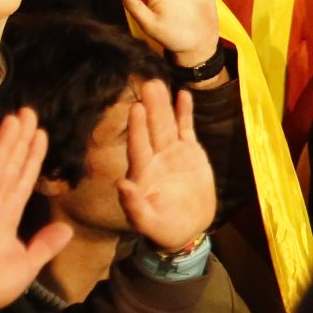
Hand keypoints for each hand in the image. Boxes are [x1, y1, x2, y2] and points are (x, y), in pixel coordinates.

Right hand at [0, 109, 74, 312]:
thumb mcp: (28, 262)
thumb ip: (45, 244)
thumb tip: (66, 229)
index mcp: (6, 215)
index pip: (23, 179)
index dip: (32, 157)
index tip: (42, 135)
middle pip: (9, 165)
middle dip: (19, 140)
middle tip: (29, 113)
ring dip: (2, 143)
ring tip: (14, 118)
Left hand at [119, 81, 216, 253]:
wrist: (187, 229)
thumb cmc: (164, 230)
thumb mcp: (148, 223)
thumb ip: (135, 206)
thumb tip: (122, 184)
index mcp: (143, 173)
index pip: (139, 146)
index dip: (137, 127)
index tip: (136, 107)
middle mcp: (155, 159)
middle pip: (152, 129)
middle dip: (151, 107)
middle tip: (148, 83)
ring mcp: (172, 154)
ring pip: (167, 125)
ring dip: (164, 104)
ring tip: (159, 82)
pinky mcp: (190, 153)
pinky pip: (186, 129)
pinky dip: (184, 113)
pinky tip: (183, 95)